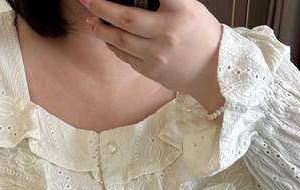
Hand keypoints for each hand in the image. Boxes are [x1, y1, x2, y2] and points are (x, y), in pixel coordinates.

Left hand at [79, 0, 224, 114]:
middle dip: (101, 7)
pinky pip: (125, 56)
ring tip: (91, 21)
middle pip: (125, 18)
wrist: (213, 71)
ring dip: (101, 29)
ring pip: (119, 40)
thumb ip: (164, 1)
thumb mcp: (190, 7)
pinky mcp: (150, 70)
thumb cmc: (201, 36)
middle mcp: (167, 32)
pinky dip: (113, 45)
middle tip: (86, 0)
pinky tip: (107, 38)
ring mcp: (157, 55)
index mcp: (181, 10)